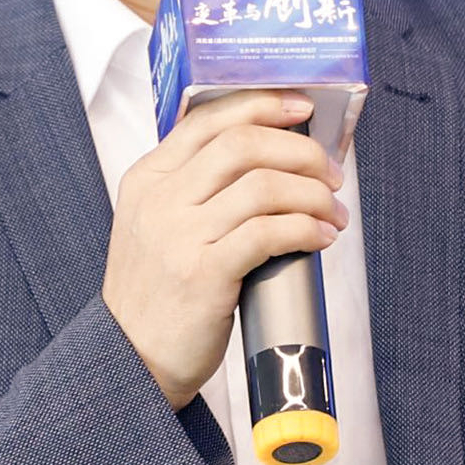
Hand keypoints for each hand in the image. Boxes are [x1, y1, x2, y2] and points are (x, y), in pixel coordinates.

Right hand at [99, 90, 340, 408]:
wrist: (132, 359)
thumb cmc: (156, 294)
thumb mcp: (156, 226)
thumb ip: (193, 188)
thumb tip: (267, 160)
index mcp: (148, 178)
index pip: (208, 118)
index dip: (262, 105)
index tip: (302, 108)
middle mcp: (161, 199)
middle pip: (243, 143)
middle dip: (301, 151)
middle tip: (330, 174)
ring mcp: (180, 235)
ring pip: (263, 186)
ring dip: (313, 195)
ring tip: (332, 213)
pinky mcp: (204, 273)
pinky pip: (269, 232)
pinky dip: (305, 228)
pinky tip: (320, 237)